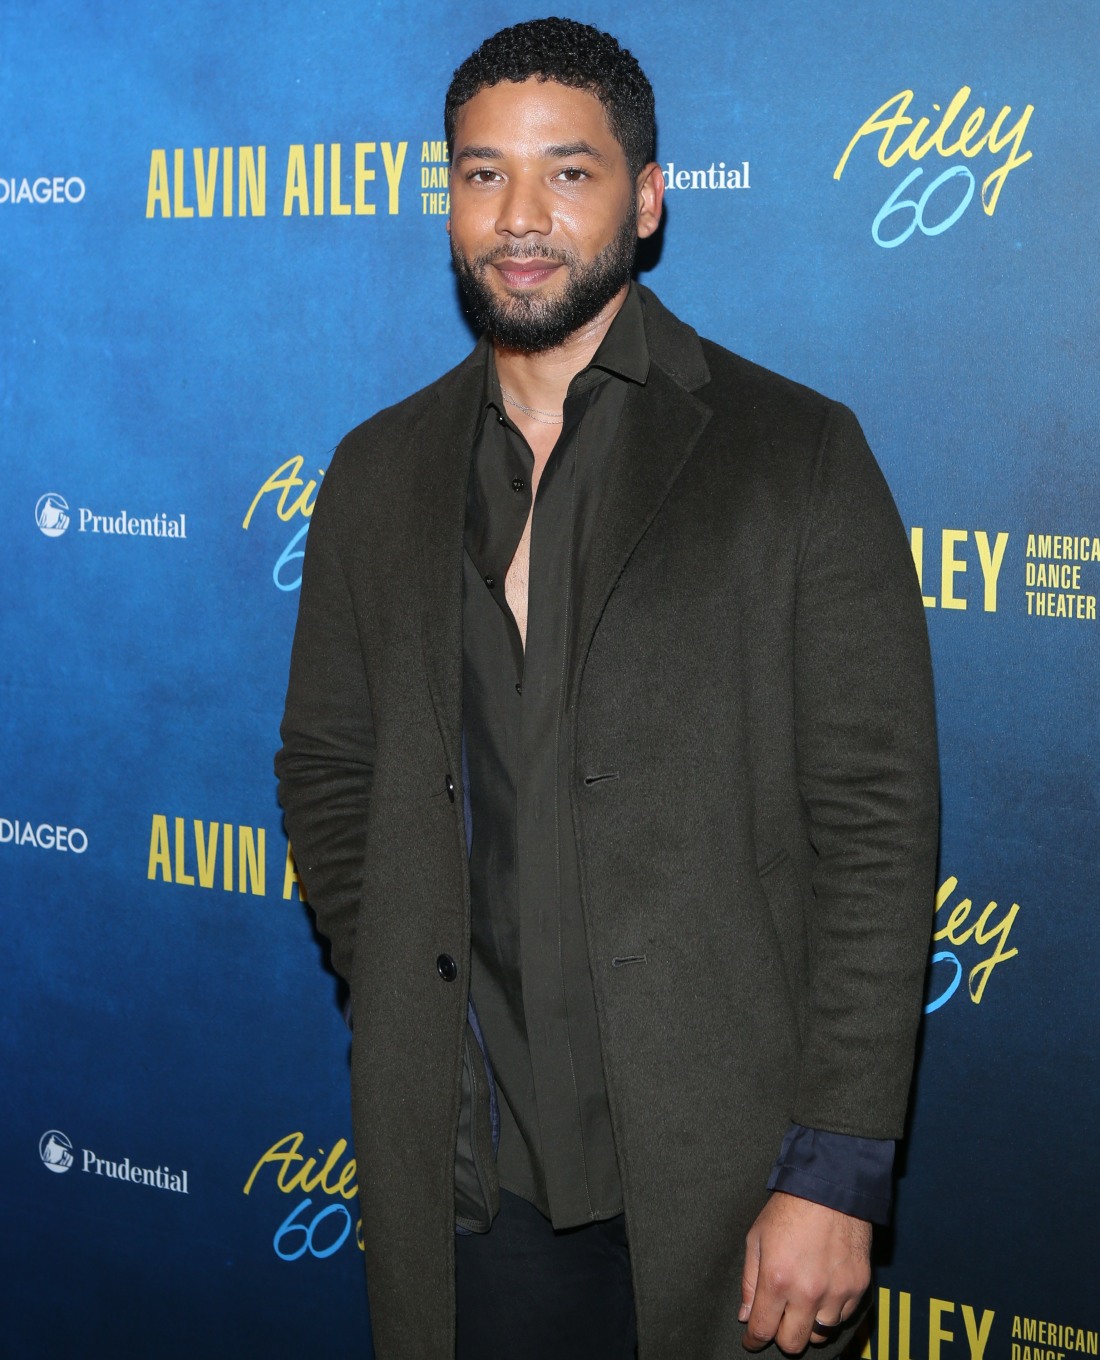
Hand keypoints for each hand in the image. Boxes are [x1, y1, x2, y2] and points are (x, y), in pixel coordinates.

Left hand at [739, 1192, 870, 1352]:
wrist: (831, 1187)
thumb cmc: (790, 1207)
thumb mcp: (756, 1238)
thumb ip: (749, 1281)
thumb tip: (746, 1315)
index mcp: (777, 1279)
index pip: (763, 1329)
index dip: (754, 1339)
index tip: (752, 1340)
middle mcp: (808, 1293)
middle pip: (793, 1343)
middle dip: (782, 1336)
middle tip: (779, 1319)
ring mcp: (836, 1292)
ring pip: (821, 1334)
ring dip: (809, 1324)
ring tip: (804, 1301)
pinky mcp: (858, 1287)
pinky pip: (843, 1317)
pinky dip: (832, 1310)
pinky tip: (824, 1290)